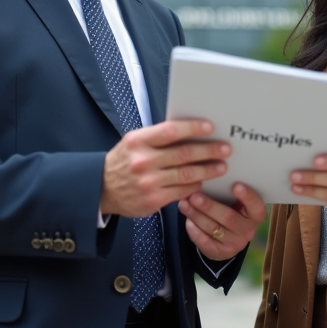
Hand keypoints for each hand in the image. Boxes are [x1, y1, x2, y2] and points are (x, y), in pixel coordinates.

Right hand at [100, 120, 231, 217]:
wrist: (101, 189)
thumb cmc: (124, 161)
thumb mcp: (134, 143)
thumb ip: (158, 137)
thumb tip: (190, 131)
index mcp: (138, 141)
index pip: (170, 131)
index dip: (192, 128)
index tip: (210, 126)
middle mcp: (143, 161)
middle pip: (183, 154)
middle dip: (208, 151)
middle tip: (225, 149)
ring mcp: (148, 182)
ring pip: (186, 175)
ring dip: (208, 170)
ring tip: (221, 166)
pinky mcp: (153, 200)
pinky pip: (181, 192)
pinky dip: (195, 186)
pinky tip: (204, 181)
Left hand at [179, 183, 267, 259]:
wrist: (227, 238)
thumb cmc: (230, 209)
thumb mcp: (235, 202)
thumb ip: (227, 191)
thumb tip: (210, 174)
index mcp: (255, 214)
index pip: (256, 206)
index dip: (247, 197)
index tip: (236, 185)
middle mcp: (247, 230)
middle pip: (228, 217)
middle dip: (209, 206)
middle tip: (194, 196)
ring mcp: (234, 243)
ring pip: (213, 228)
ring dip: (196, 215)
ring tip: (184, 203)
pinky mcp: (220, 252)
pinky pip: (204, 241)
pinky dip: (194, 230)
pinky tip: (187, 219)